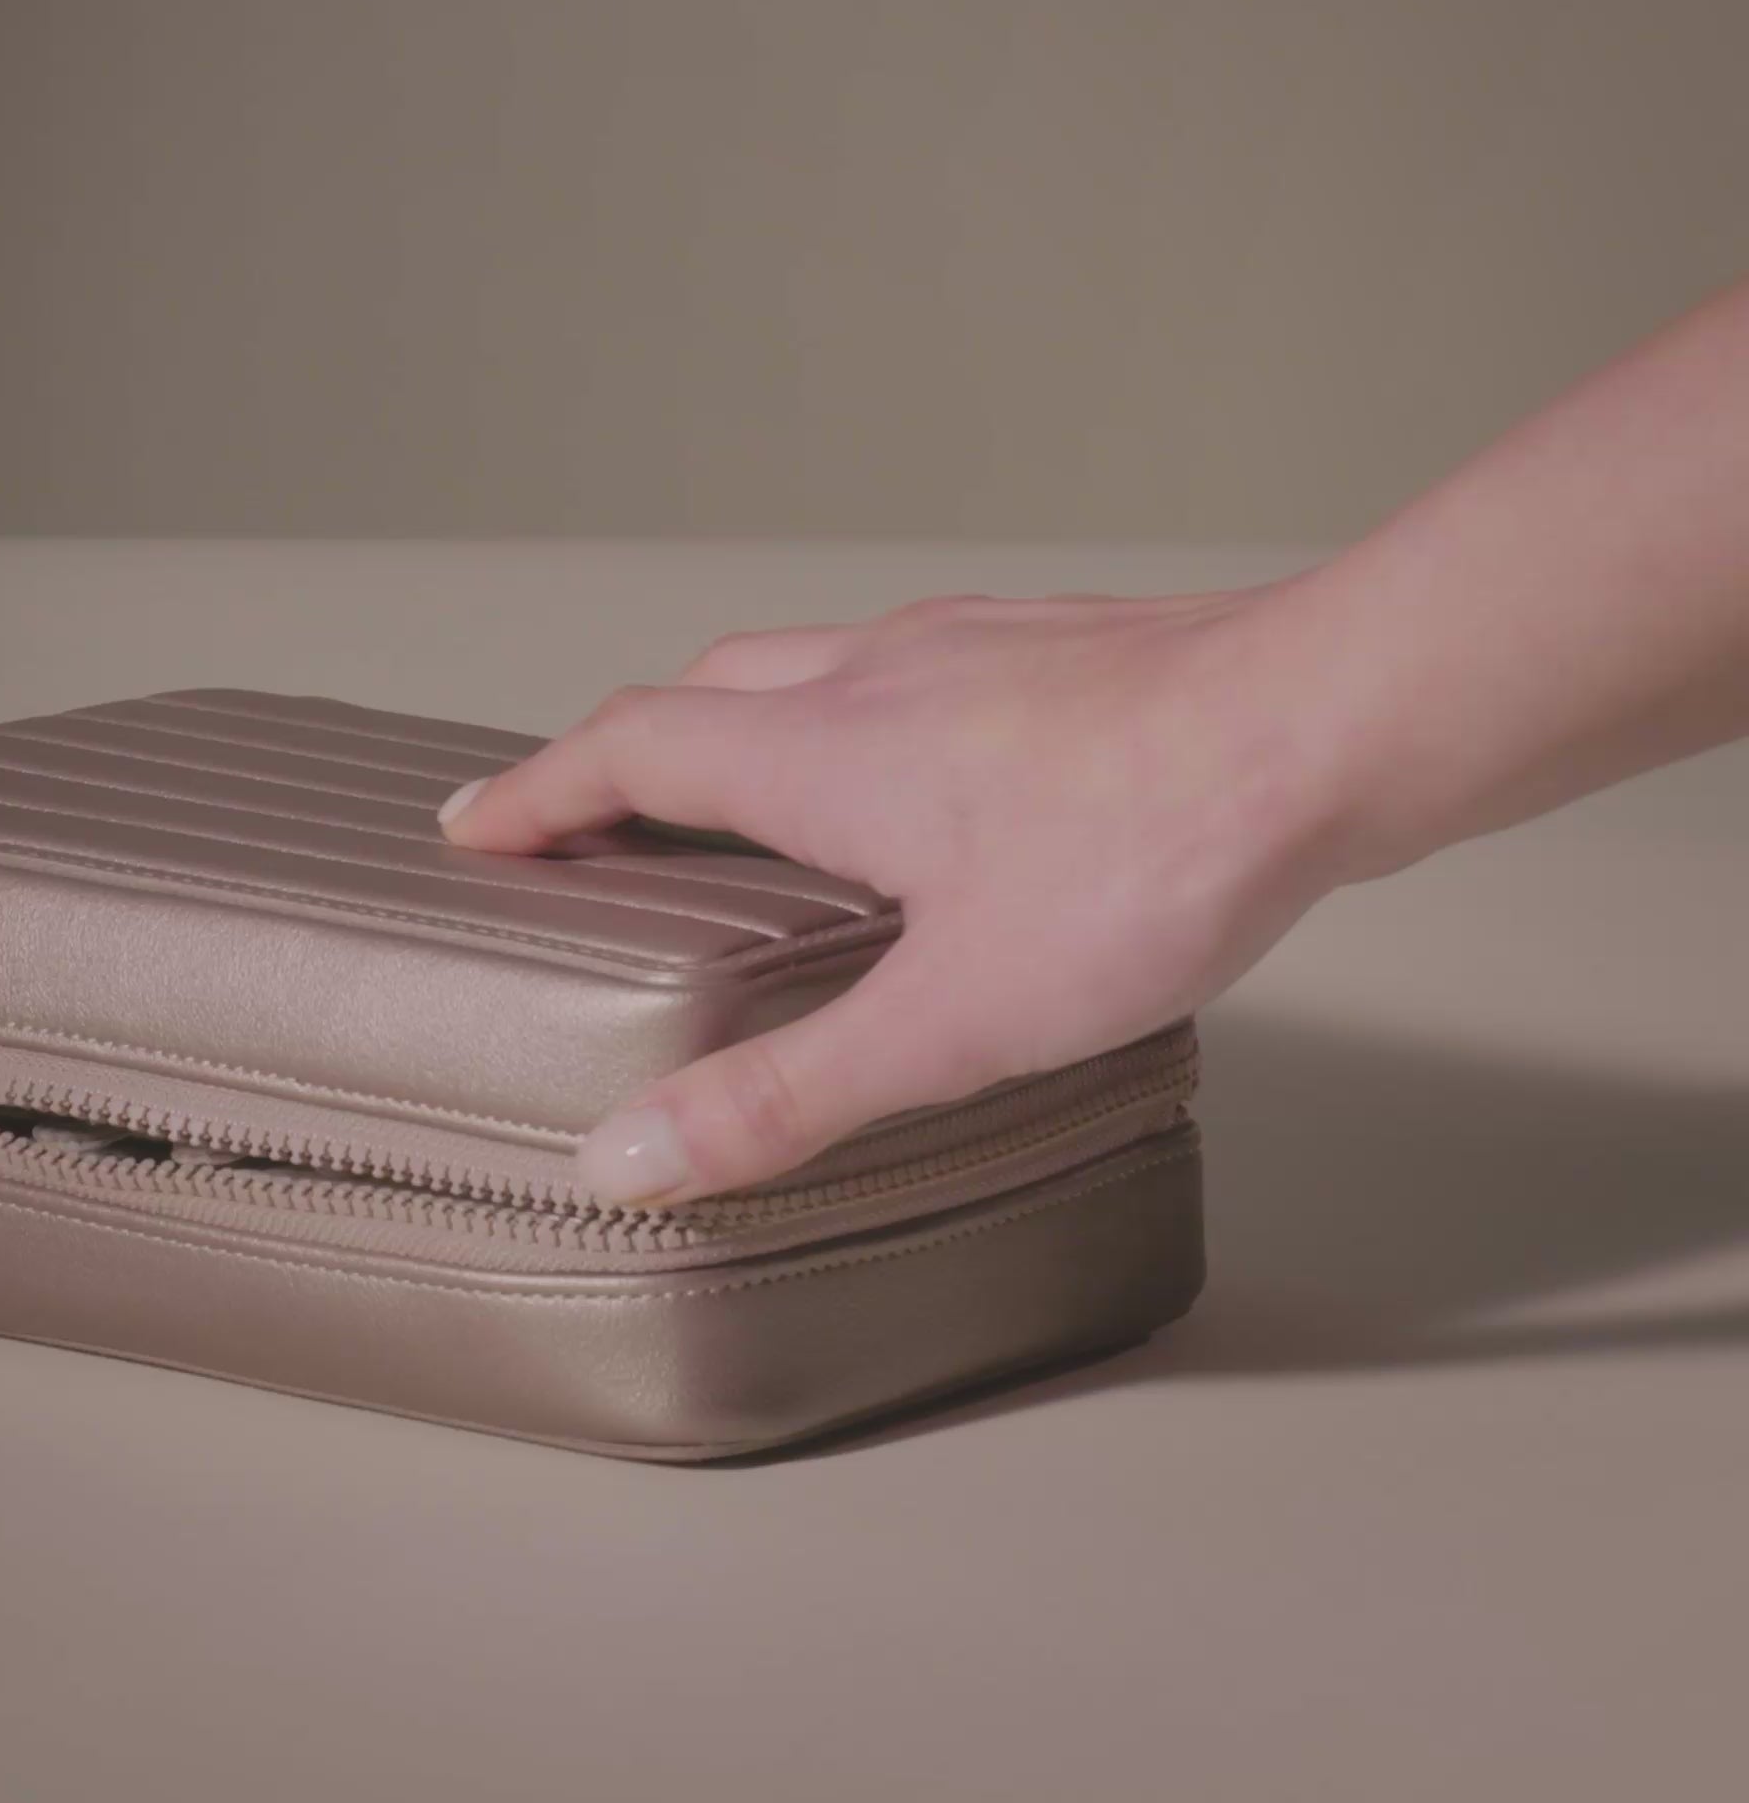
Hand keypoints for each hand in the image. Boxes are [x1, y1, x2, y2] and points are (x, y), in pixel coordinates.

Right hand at [439, 584, 1356, 1202]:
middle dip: (624, 753)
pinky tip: (929, 771)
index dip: (538, 792)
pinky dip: (859, 708)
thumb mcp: (953, 1017)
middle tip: (590, 817)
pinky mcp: (1059, 648)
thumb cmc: (1151, 857)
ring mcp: (973, 647)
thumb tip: (627, 1155)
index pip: (627, 752)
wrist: (1328, 725)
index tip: (474, 825)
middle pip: (703, 689)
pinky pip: (912, 661)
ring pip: (809, 661)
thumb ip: (789, 1091)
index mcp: (824, 755)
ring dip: (742, 719)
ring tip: (743, 797)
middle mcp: (878, 675)